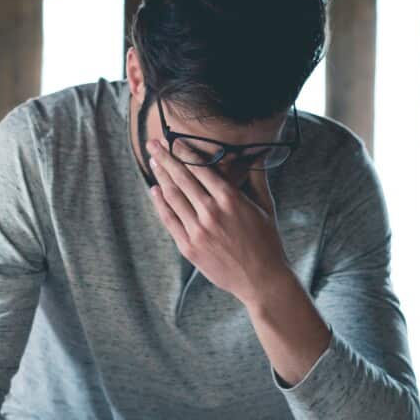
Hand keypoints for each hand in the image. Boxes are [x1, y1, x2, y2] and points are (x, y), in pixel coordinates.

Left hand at [146, 138, 290, 307]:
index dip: (184, 151)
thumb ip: (256, 178)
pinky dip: (160, 203)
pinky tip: (155, 190)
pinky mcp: (189, 247)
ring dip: (160, 176)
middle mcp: (211, 212)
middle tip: (153, 143)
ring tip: (153, 161)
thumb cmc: (267, 242)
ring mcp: (198, 231)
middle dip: (165, 157)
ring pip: (172, 196)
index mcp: (230, 199)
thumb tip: (257, 154)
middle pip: (182, 178)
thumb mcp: (266, 206)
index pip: (201, 168)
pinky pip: (169, 219)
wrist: (261, 280)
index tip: (174, 140)